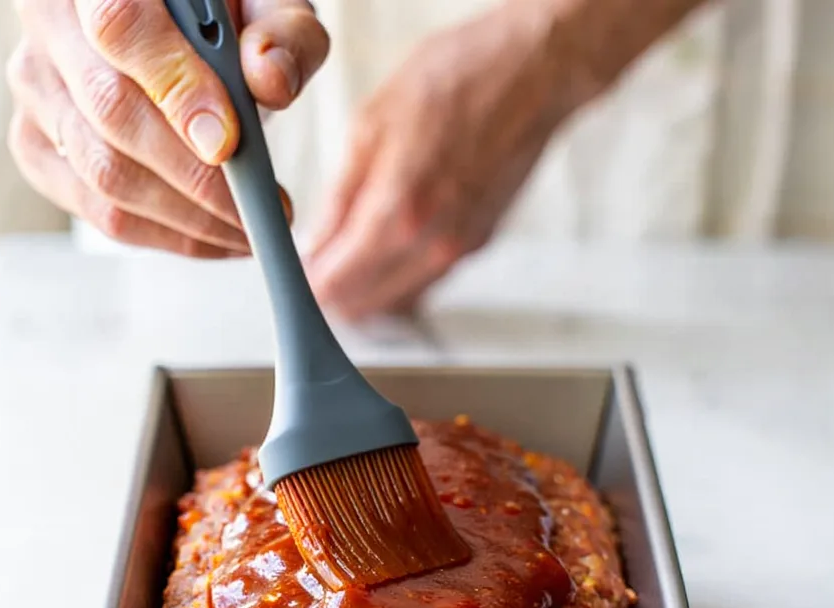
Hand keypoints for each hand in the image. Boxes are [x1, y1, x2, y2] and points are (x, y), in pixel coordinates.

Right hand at [7, 0, 327, 257]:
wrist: (182, 28)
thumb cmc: (223, 14)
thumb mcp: (267, 3)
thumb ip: (281, 32)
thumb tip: (271, 81)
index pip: (120, 24)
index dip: (175, 88)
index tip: (228, 143)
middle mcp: (51, 21)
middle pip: (110, 112)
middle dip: (195, 177)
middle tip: (259, 208)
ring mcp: (37, 87)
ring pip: (102, 173)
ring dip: (187, 219)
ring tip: (247, 230)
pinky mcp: (38, 145)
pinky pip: (97, 210)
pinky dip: (165, 235)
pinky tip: (213, 236)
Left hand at [304, 3, 596, 320]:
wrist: (534, 73)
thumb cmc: (458, 79)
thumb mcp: (372, 125)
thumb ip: (340, 197)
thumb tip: (318, 243)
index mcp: (398, 213)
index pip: (335, 284)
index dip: (309, 282)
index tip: (299, 270)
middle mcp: (431, 245)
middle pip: (363, 306)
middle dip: (333, 291)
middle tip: (319, 265)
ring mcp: (459, 251)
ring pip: (395, 303)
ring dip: (366, 291)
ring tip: (348, 258)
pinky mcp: (477, 246)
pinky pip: (424, 284)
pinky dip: (399, 280)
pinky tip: (387, 251)